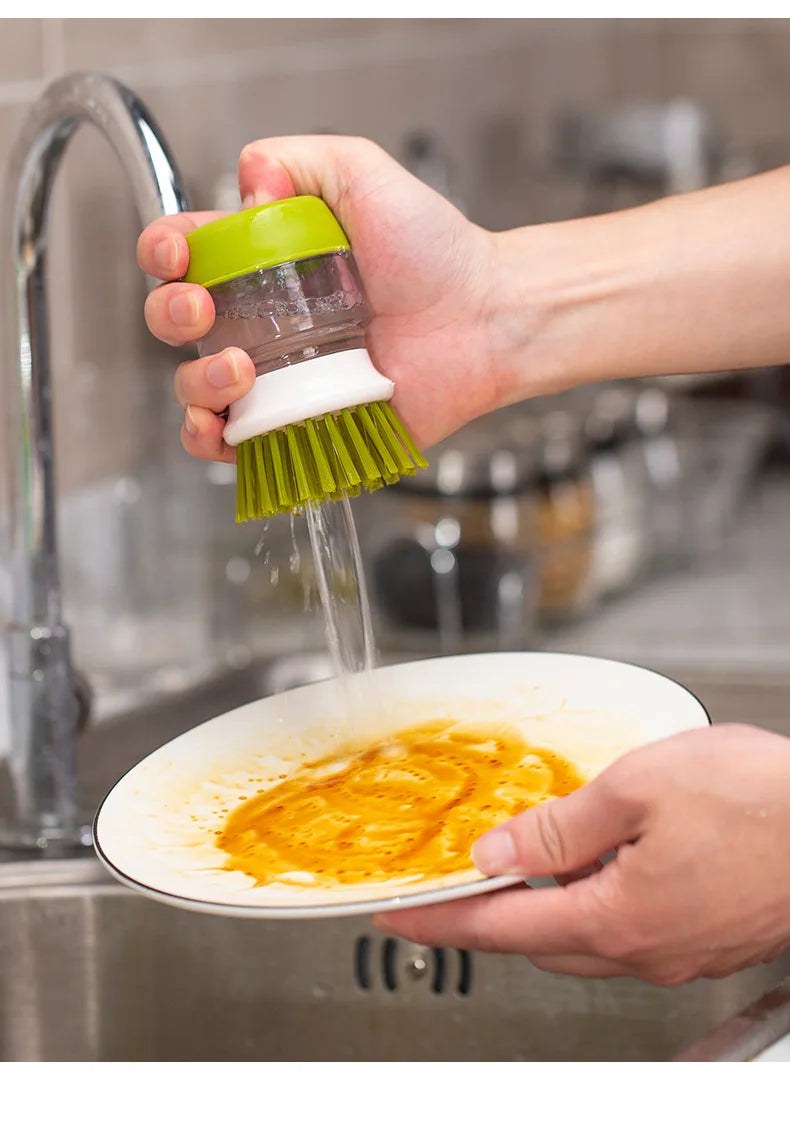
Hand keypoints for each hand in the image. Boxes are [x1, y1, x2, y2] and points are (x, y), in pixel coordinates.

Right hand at [136, 136, 499, 462]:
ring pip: (195, 388)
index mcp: (265, 260)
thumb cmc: (435, 251)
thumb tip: (247, 185)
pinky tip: (222, 423)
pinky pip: (234, 446)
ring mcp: (278, 378)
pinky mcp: (299, 427)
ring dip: (195, 382)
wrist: (483, 319)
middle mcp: (263, 320)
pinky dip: (211, 441)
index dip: (164, 252)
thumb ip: (298, 159)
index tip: (178, 254)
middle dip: (169, 314)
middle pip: (175, 322)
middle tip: (204, 309)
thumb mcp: (362, 174)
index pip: (186, 254)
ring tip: (240, 369)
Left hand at [375, 724, 789, 984]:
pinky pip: (629, 934)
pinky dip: (594, 905)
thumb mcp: (637, 790)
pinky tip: (601, 866)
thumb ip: (557, 828)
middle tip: (459, 881)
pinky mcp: (707, 939)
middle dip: (492, 914)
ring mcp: (680, 952)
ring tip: (526, 864)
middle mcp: (645, 950)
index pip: (500, 927)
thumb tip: (495, 854)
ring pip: (585, 941)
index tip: (399, 913)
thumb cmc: (759, 800)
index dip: (441, 917)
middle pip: (538, 942)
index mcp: (615, 916)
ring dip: (545, 909)